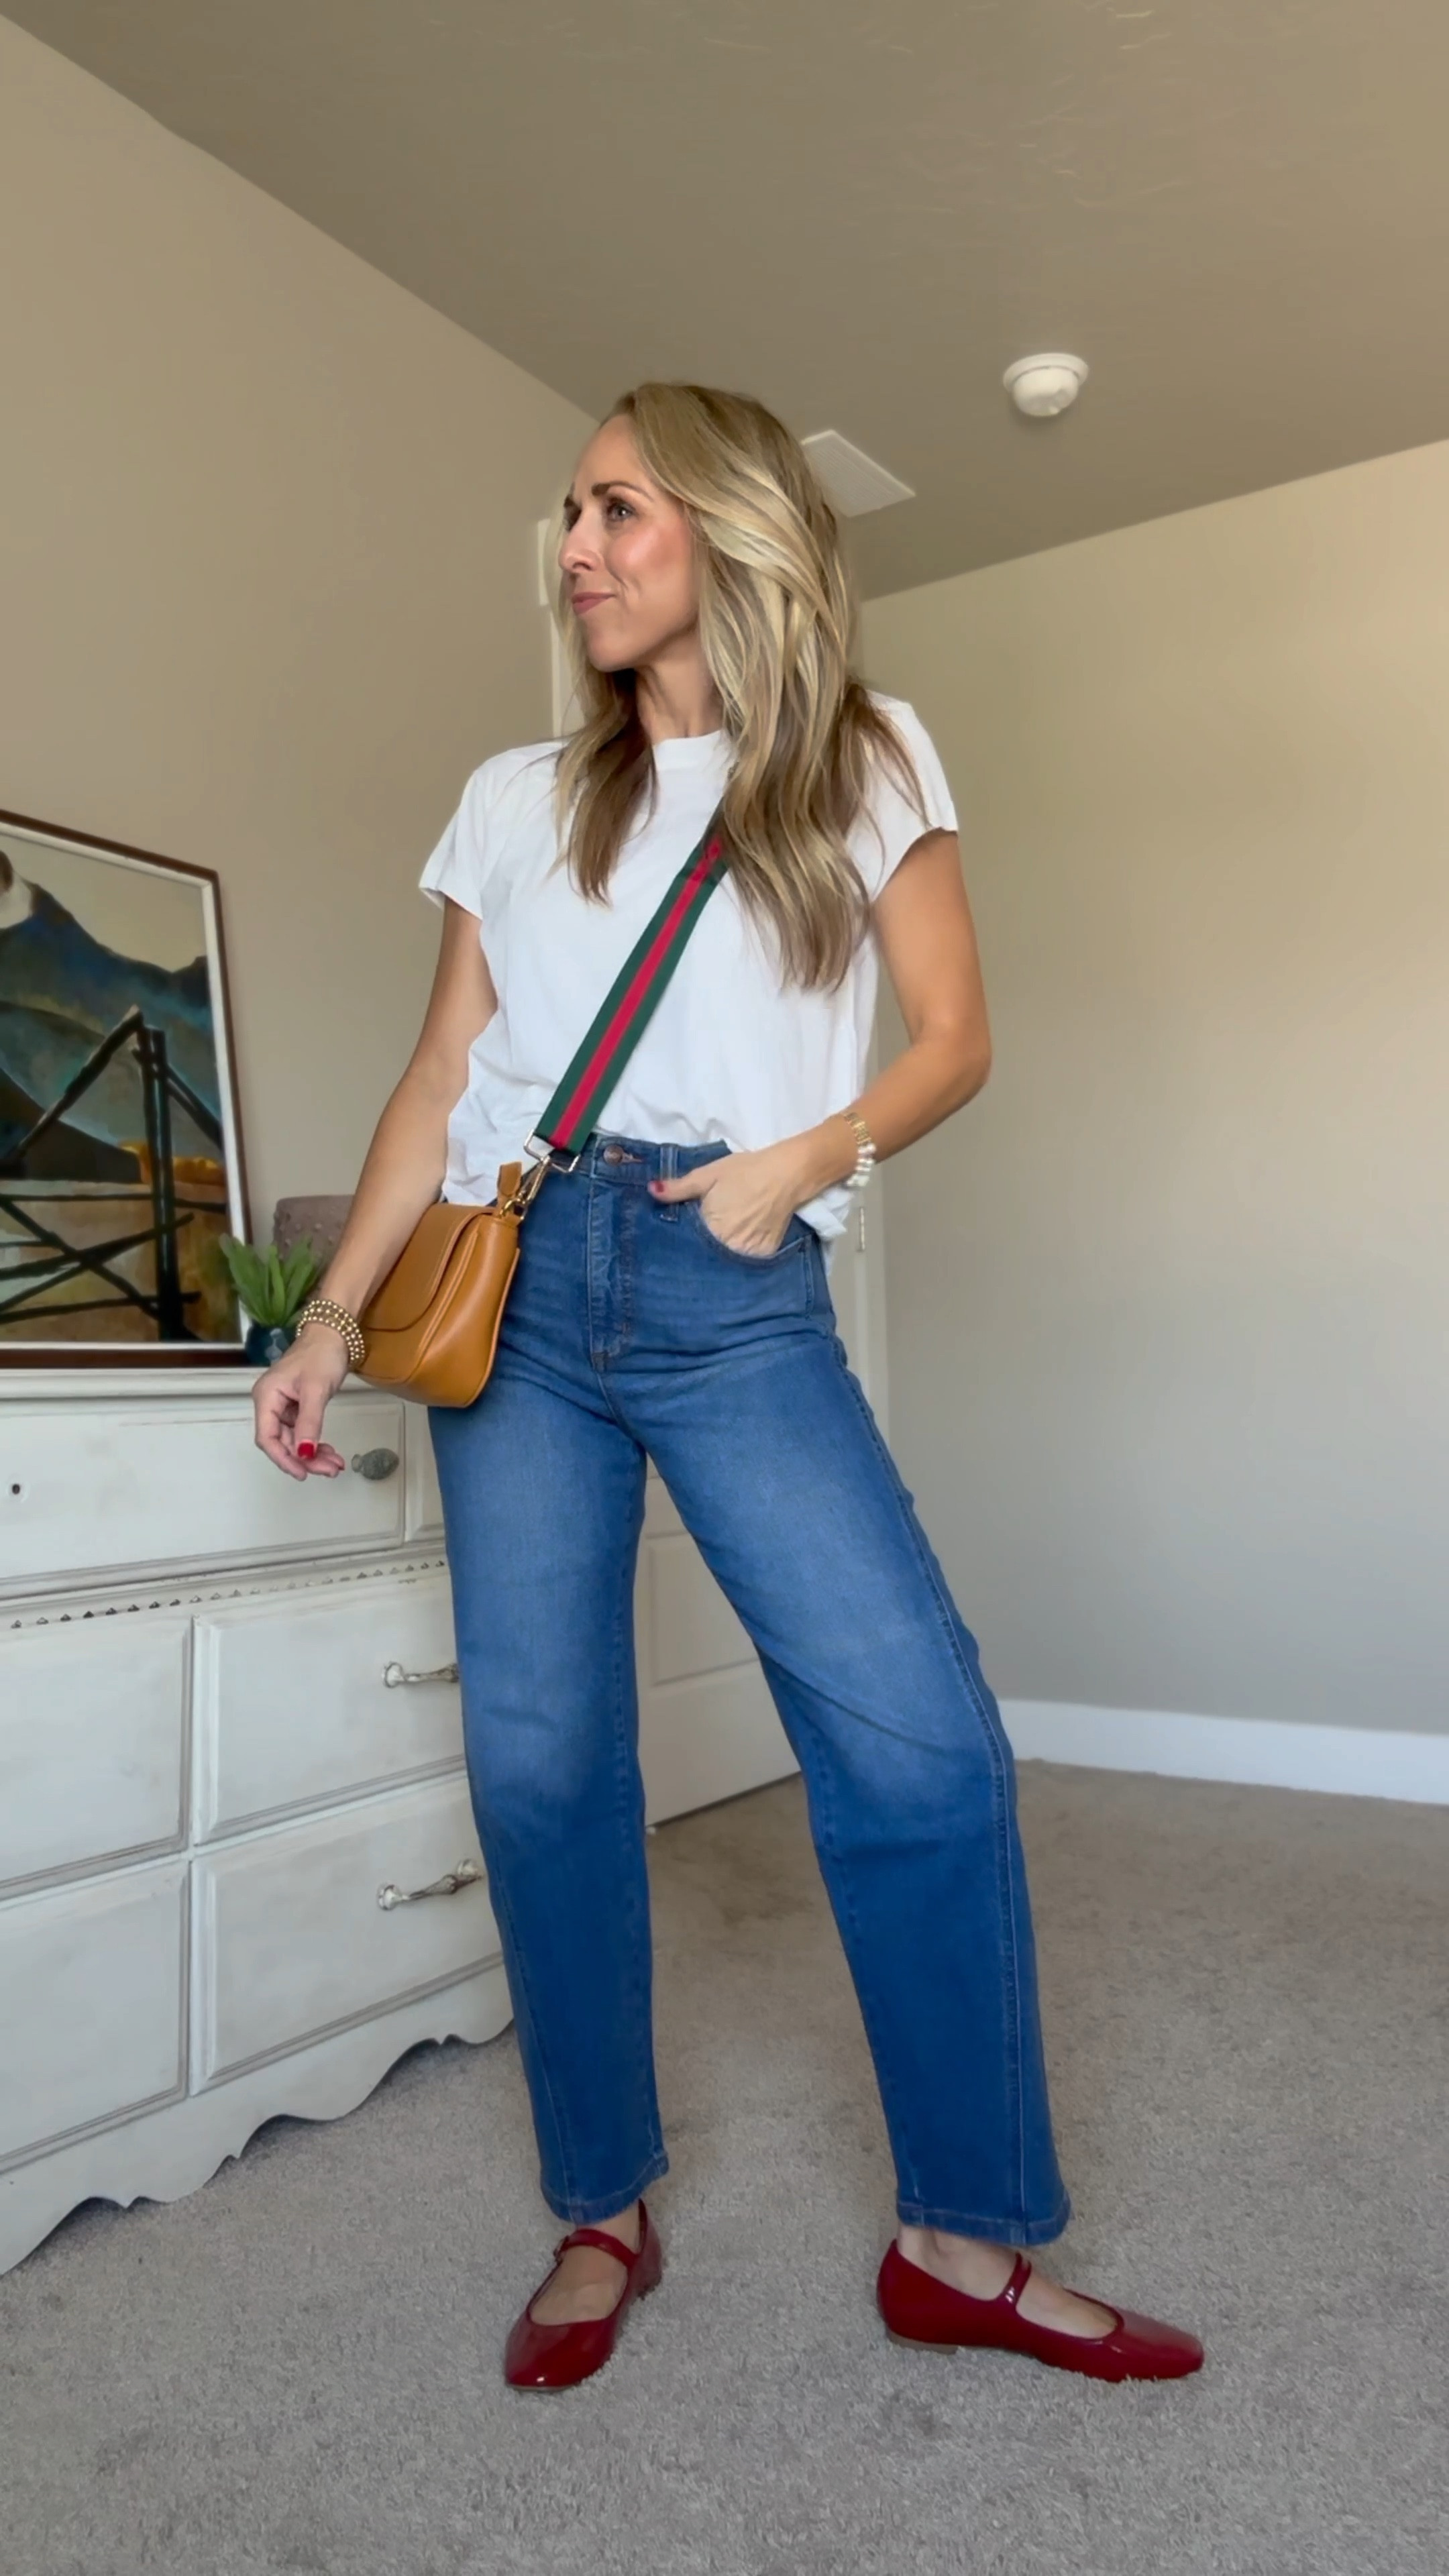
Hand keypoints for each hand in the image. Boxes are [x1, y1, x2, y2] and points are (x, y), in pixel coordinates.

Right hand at [253, 1323, 351, 1479]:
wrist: (333, 1334)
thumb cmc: (321, 1355)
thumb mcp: (316, 1390)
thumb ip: (309, 1423)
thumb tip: (305, 1453)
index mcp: (266, 1397)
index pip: (267, 1438)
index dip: (283, 1458)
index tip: (303, 1473)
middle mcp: (270, 1403)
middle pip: (282, 1442)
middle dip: (305, 1458)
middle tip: (329, 1469)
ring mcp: (283, 1405)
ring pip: (294, 1439)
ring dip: (313, 1453)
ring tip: (335, 1464)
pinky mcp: (296, 1405)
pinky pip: (303, 1431)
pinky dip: (316, 1442)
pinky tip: (329, 1451)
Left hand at [649, 1145, 803, 1255]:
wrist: (787, 1173)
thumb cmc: (744, 1171)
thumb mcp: (707, 1175)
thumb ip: (678, 1187)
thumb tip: (651, 1191)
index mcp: (710, 1228)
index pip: (687, 1244)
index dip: (681, 1240)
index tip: (674, 1238)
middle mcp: (728, 1246)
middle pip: (706, 1254)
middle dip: (698, 1249)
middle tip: (695, 1239)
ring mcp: (748, 1253)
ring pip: (725, 1260)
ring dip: (717, 1255)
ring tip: (714, 1244)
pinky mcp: (764, 1254)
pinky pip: (745, 1260)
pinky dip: (738, 1254)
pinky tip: (736, 1244)